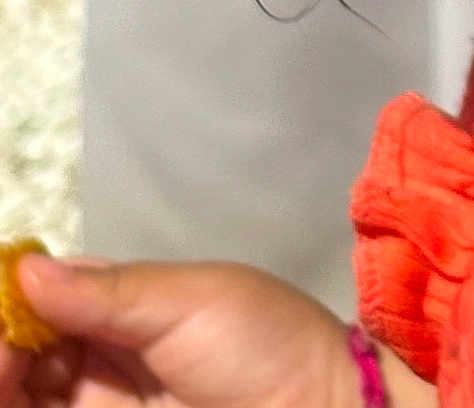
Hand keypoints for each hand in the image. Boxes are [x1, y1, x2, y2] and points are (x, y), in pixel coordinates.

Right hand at [0, 256, 361, 407]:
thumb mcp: (191, 300)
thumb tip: (26, 268)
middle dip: (6, 345)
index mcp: (128, 309)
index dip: (16, 297)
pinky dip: (18, 404)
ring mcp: (100, 406)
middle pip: (26, 350)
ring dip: (5, 379)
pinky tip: (14, 392)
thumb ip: (108, 292)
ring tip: (5, 366)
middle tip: (4, 349)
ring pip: (25, 395)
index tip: (3, 298)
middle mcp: (103, 360)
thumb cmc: (261, 343)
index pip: (48, 297)